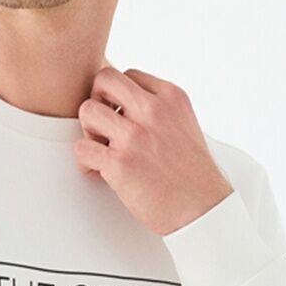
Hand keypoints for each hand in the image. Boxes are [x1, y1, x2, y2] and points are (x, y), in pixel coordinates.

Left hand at [74, 65, 234, 235]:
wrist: (203, 209)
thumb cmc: (194, 175)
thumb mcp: (185, 124)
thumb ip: (160, 110)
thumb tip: (128, 106)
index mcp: (171, 97)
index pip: (129, 76)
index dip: (118, 96)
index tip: (121, 116)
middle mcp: (152, 111)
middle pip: (104, 80)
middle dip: (98, 101)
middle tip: (104, 126)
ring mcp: (134, 136)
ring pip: (87, 111)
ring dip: (89, 131)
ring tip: (102, 150)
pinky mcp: (119, 163)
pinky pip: (82, 149)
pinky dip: (85, 162)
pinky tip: (99, 172)